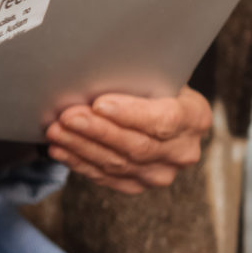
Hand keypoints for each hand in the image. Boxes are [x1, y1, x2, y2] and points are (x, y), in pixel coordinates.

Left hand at [46, 85, 212, 194]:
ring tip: (55, 131)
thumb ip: (136, 74)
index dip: (130, 114)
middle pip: (138, 146)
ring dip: (82, 147)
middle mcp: (184, 151)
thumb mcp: (153, 70)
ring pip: (119, 164)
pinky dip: (80, 163)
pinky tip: (61, 149)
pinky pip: (107, 177)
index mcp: (195, 117)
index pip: (164, 120)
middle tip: (67, 117)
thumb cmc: (150, 81)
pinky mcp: (139, 184)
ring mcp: (162, 172)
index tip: (99, 104)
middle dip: (97, 131)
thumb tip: (96, 68)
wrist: (156, 106)